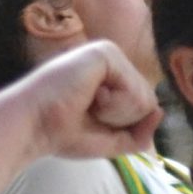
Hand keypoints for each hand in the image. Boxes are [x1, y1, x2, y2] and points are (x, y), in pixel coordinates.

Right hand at [15, 41, 159, 161]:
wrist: (32, 127)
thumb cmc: (63, 133)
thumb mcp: (111, 140)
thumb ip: (140, 132)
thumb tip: (160, 112)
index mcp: (111, 77)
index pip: (145, 107)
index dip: (123, 126)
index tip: (89, 120)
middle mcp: (112, 61)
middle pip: (149, 102)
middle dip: (121, 120)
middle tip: (86, 113)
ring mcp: (108, 54)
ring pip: (145, 99)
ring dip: (116, 114)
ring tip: (85, 104)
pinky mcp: (104, 53)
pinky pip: (134, 91)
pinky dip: (114, 106)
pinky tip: (88, 97)